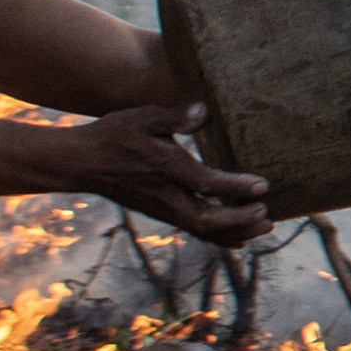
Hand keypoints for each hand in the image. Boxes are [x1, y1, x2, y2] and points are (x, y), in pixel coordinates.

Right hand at [73, 104, 270, 245]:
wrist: (82, 163)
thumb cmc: (114, 135)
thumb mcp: (142, 118)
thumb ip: (174, 116)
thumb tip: (202, 110)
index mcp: (164, 169)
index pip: (204, 183)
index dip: (235, 187)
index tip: (263, 186)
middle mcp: (165, 196)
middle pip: (205, 219)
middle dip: (239, 220)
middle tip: (267, 216)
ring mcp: (162, 209)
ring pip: (202, 229)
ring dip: (234, 231)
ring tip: (264, 226)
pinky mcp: (161, 213)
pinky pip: (194, 229)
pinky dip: (218, 236)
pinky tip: (239, 239)